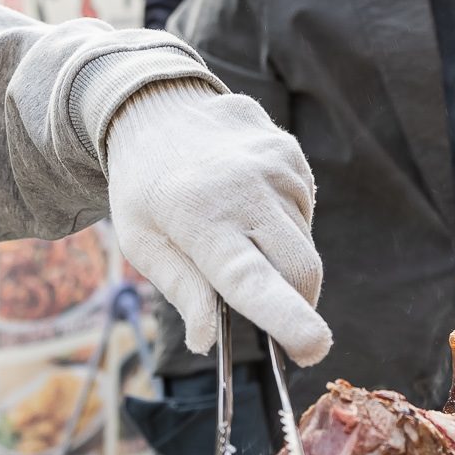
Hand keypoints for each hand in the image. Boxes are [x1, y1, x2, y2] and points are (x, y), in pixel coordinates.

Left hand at [106, 81, 330, 364]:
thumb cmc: (144, 186)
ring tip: (238, 238)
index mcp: (199, 218)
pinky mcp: (292, 155)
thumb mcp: (142, 241)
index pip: (252, 279)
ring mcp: (276, 168)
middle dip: (298, 308)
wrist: (157, 105)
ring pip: (304, 246)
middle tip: (278, 326)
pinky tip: (249, 209)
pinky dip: (284, 229)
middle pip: (300, 271)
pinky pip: (304, 215)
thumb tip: (208, 342)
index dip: (286, 318)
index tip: (313, 349)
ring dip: (283, 263)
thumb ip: (181, 290)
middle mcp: (246, 190)